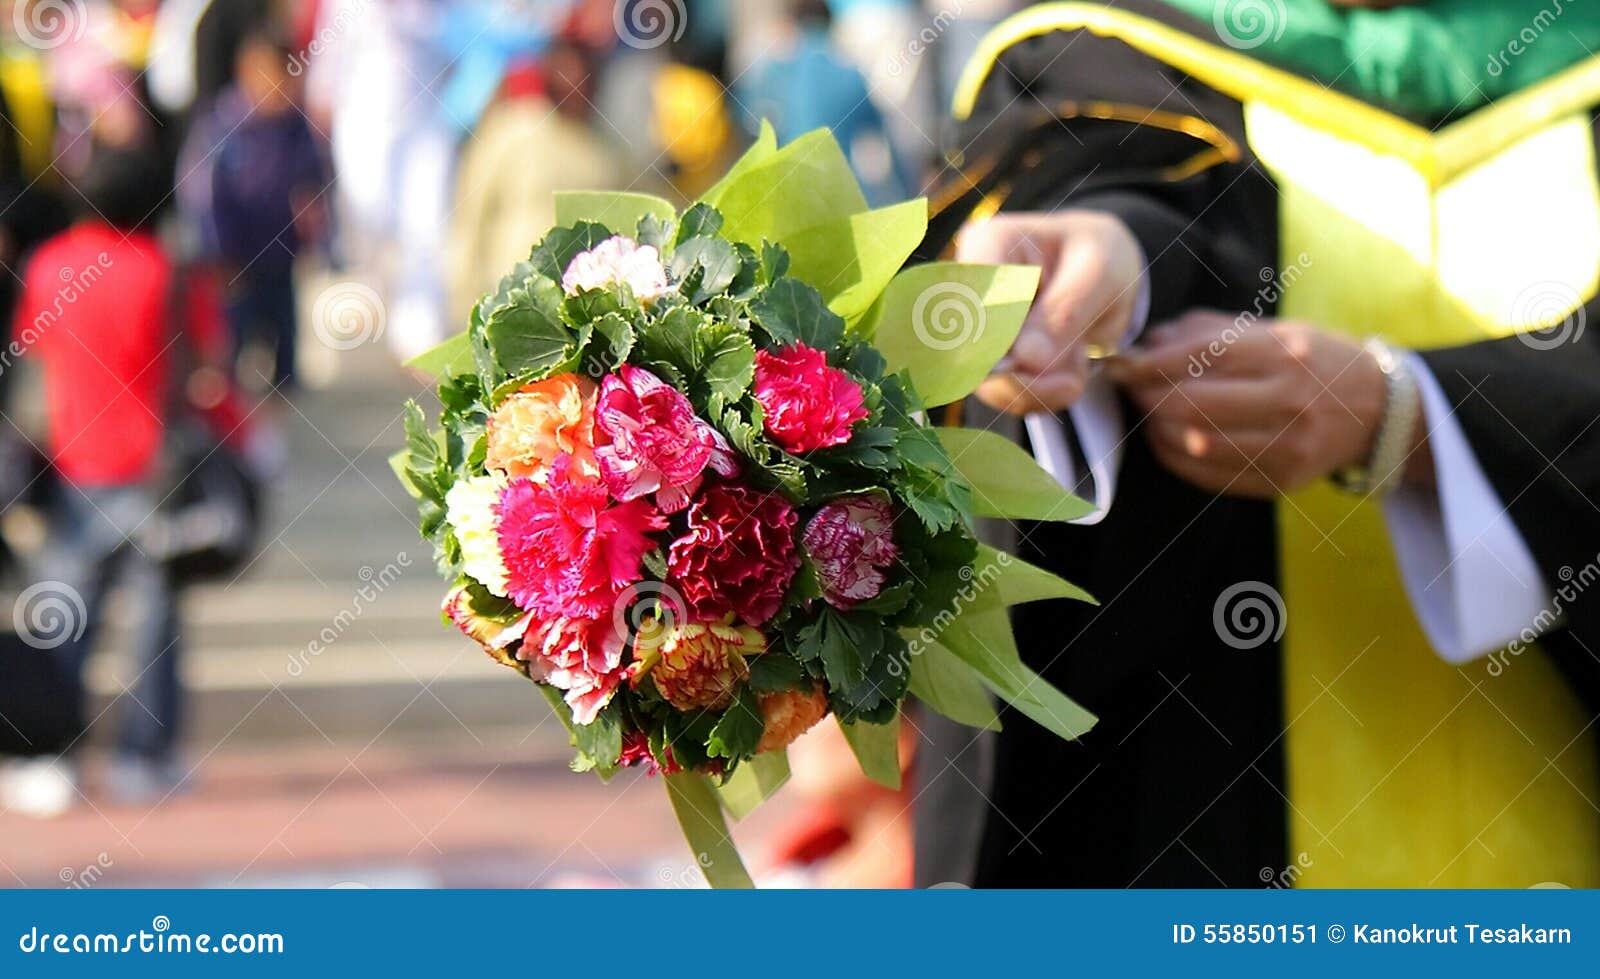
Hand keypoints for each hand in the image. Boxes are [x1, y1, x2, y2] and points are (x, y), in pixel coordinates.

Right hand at [958, 210, 1144, 414]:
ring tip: (1076, 373)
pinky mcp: (986, 357)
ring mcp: (973, 327)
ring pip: (987, 381)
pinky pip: (1004, 392)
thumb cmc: (1098, 258)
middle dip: (1026, 377)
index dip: (997, 343)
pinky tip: (1066, 373)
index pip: (972, 303)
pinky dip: (1041, 393)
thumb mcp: (1099, 275)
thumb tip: (1026, 359)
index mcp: (988, 245)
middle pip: (972, 350)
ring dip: (1039, 389)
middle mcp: (968, 286)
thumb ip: (1063, 313)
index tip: (1035, 361)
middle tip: (1072, 383)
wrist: (1101, 276)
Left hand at [1108, 311, 1404, 497]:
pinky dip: (1175, 457)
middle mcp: (1289, 401)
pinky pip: (1209, 475)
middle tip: (1129, 388)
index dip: (1148, 363)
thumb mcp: (1271, 330)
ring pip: (1195, 444)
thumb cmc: (1311, 362)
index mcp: (1284, 354)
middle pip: (1190, 405)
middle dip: (1146, 397)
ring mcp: (1287, 447)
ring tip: (1148, 411)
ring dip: (1156, 428)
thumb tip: (1146, 342)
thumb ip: (1206, 331)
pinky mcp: (1281, 482)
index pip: (1200, 357)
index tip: (1120, 363)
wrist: (1377, 411)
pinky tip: (1167, 438)